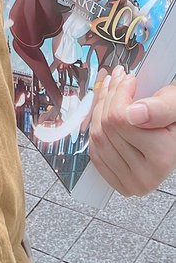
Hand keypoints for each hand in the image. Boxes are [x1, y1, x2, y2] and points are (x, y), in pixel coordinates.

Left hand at [89, 65, 175, 195]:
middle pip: (106, 126)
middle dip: (109, 96)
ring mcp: (130, 182)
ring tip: (112, 94)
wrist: (175, 137)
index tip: (129, 80)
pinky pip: (94, 151)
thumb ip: (160, 108)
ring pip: (97, 136)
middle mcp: (146, 176)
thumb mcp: (175, 104)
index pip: (120, 118)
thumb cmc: (175, 120)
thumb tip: (135, 114)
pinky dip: (97, 129)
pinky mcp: (118, 183)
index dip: (120, 91)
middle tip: (118, 81)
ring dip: (100, 109)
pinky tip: (107, 114)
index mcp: (161, 157)